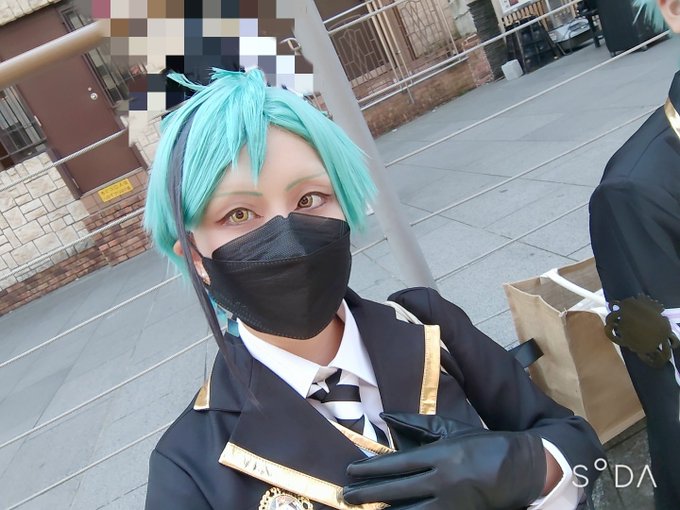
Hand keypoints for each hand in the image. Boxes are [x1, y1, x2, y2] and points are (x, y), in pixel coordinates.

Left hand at [343, 413, 546, 509]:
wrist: (520, 468)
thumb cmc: (482, 445)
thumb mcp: (451, 430)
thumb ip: (417, 425)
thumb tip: (386, 417)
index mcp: (440, 455)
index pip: (398, 464)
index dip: (372, 469)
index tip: (351, 471)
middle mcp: (443, 480)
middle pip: (398, 490)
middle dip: (369, 493)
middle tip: (347, 496)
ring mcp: (451, 502)